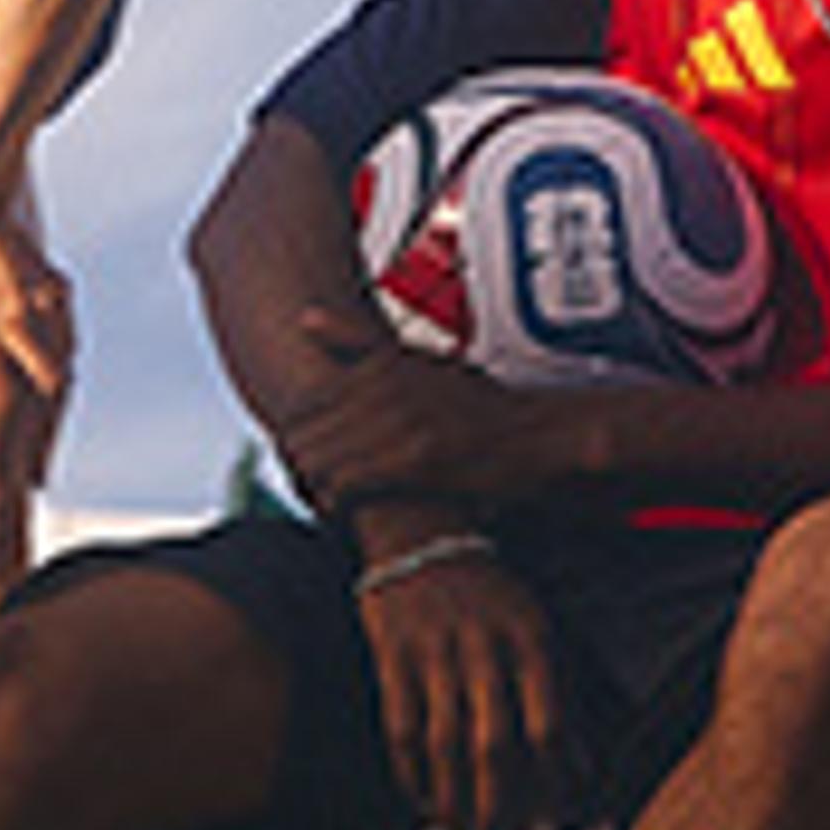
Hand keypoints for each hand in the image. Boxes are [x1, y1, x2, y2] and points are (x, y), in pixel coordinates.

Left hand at [267, 309, 554, 515]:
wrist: (537, 433)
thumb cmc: (478, 403)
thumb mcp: (417, 359)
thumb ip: (356, 339)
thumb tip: (303, 318)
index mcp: (377, 364)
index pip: (303, 402)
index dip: (293, 437)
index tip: (301, 459)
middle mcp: (383, 388)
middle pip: (304, 434)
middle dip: (297, 466)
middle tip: (308, 488)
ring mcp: (398, 423)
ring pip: (319, 462)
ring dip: (314, 488)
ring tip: (326, 501)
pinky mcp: (414, 461)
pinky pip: (349, 484)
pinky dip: (338, 502)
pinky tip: (348, 511)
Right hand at [356, 539, 578, 829]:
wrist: (421, 536)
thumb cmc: (494, 595)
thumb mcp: (541, 628)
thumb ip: (563, 693)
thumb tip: (586, 768)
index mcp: (532, 640)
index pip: (548, 726)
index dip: (553, 781)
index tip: (554, 821)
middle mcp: (484, 648)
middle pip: (493, 744)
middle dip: (499, 806)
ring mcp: (434, 653)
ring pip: (444, 744)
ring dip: (452, 801)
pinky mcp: (392, 657)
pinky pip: (401, 727)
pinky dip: (410, 772)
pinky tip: (421, 802)